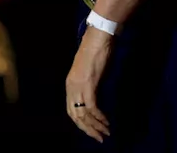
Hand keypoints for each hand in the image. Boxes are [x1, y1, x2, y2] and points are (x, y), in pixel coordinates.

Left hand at [66, 25, 113, 141]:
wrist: (97, 39)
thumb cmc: (95, 53)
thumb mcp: (89, 74)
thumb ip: (89, 87)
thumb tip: (95, 101)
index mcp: (70, 84)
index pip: (70, 110)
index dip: (81, 124)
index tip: (92, 131)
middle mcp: (71, 86)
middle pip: (75, 115)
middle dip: (87, 129)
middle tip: (99, 138)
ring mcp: (79, 85)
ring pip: (83, 114)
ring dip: (95, 126)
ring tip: (105, 133)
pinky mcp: (88, 84)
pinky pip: (92, 106)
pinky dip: (99, 117)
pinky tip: (106, 122)